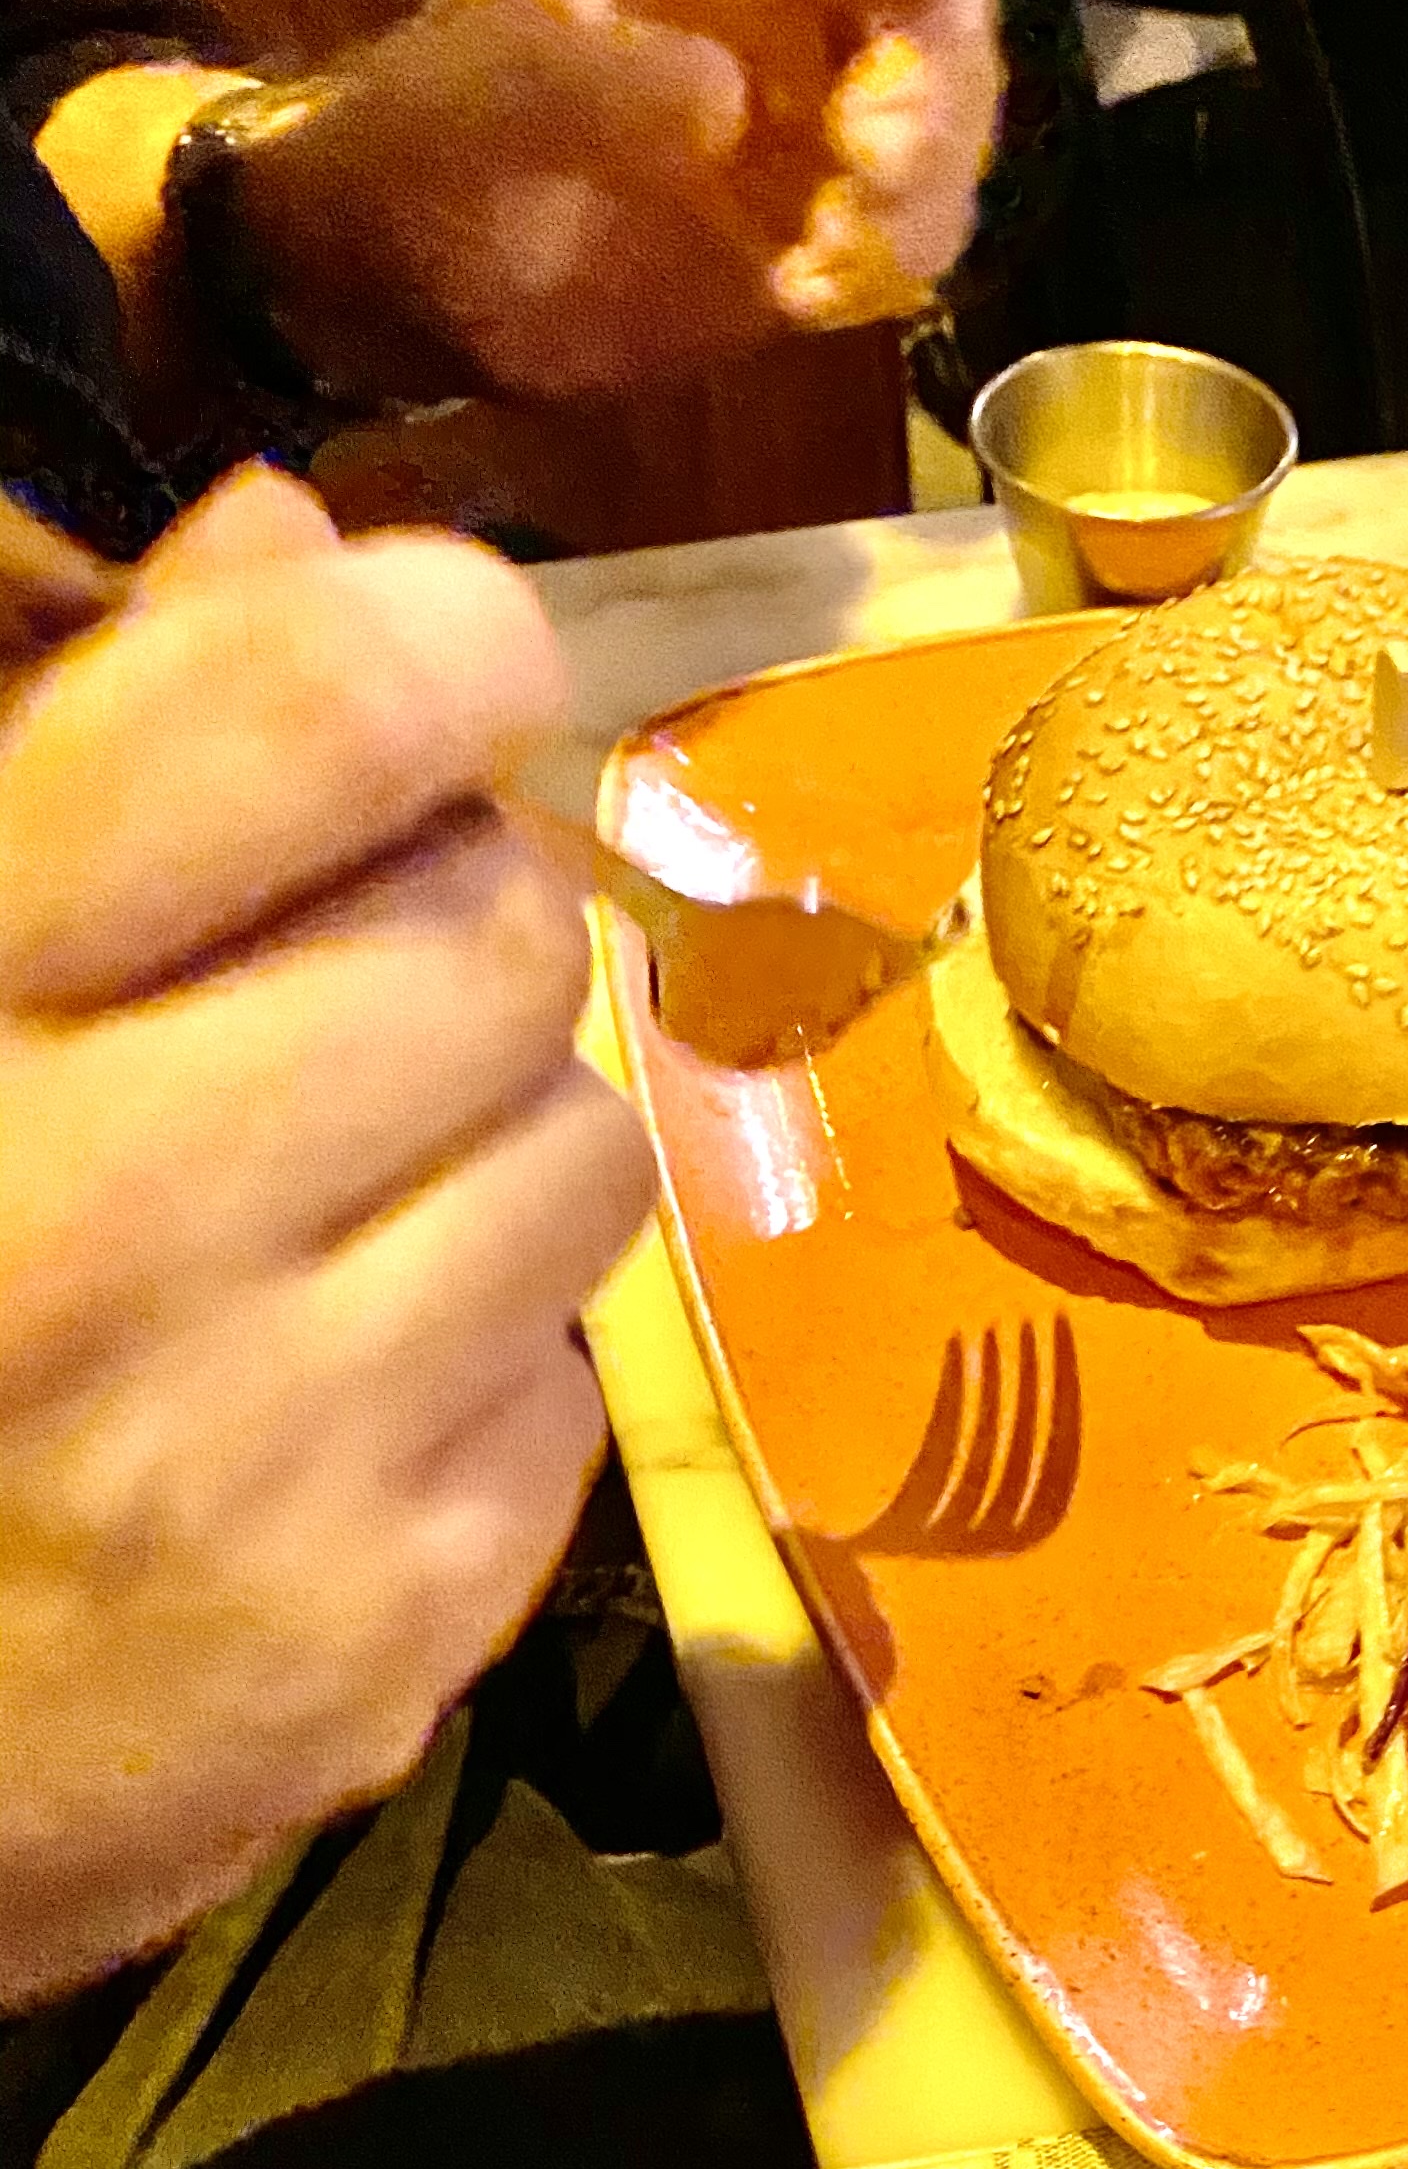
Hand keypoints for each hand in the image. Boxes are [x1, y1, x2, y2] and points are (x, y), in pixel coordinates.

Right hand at [0, 471, 657, 2004]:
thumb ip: (66, 765)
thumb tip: (293, 542)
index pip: (282, 726)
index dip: (423, 641)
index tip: (449, 642)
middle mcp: (92, 1231)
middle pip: (494, 938)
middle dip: (447, 924)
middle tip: (333, 977)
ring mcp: (262, 1456)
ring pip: (581, 1152)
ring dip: (487, 1138)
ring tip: (315, 1198)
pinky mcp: (391, 1626)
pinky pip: (577, 1380)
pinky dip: (484, 1355)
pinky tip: (322, 1390)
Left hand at [234, 0, 1000, 403]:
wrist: (421, 287)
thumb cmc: (430, 146)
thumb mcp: (479, 89)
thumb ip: (594, 78)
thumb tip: (728, 102)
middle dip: (936, 49)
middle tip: (874, 148)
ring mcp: (816, 95)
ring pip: (949, 97)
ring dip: (927, 168)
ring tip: (838, 239)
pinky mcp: (831, 210)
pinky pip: (915, 224)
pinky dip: (886, 259)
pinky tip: (802, 294)